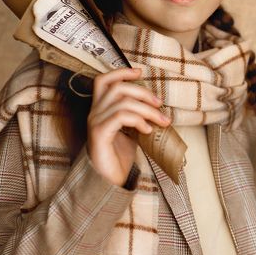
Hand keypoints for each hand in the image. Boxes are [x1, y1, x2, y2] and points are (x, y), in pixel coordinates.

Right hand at [86, 67, 170, 186]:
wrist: (108, 182)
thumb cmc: (119, 157)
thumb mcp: (131, 132)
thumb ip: (137, 116)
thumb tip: (157, 106)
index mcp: (100, 109)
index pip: (103, 81)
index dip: (121, 72)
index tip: (140, 72)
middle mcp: (94, 113)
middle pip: (117, 87)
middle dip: (143, 92)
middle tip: (160, 104)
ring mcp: (95, 123)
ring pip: (122, 102)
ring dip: (147, 110)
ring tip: (161, 121)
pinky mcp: (99, 134)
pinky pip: (120, 117)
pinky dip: (138, 120)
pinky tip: (147, 131)